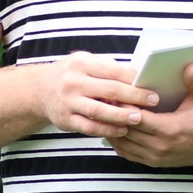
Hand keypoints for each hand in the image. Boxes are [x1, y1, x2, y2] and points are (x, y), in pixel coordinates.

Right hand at [41, 52, 160, 138]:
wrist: (38, 90)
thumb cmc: (71, 75)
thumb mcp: (85, 62)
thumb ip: (107, 68)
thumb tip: (139, 76)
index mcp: (81, 63)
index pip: (114, 70)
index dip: (134, 80)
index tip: (151, 86)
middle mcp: (73, 82)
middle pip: (110, 90)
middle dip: (134, 97)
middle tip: (153, 101)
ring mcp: (68, 102)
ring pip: (100, 111)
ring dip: (122, 116)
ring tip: (139, 118)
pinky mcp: (65, 119)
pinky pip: (90, 128)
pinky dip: (108, 130)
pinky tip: (122, 130)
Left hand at [110, 63, 192, 167]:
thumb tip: (188, 67)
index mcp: (171, 130)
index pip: (137, 118)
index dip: (123, 106)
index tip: (114, 94)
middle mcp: (160, 147)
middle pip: (125, 130)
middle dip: (113, 114)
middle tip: (103, 98)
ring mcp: (156, 157)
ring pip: (122, 143)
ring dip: (112, 127)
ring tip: (105, 110)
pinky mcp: (153, 162)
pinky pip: (127, 153)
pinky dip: (118, 141)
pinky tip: (114, 126)